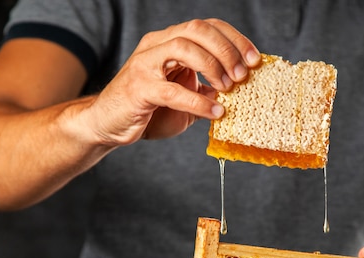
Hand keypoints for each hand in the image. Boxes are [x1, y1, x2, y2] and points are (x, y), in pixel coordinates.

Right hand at [82, 18, 260, 145]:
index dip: (235, 39)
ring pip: (184, 48)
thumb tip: (238, 90)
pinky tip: (214, 113)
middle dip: (227, 49)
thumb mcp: (186, 98)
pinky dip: (198, 102)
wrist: (108, 124)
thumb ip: (207, 91)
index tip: (255, 60)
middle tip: (242, 75)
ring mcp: (145, 64)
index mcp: (169, 42)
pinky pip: (173, 91)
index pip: (207, 27)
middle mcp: (157, 45)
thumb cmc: (149, 110)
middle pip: (197, 29)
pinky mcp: (139, 88)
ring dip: (213, 67)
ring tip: (228, 89)